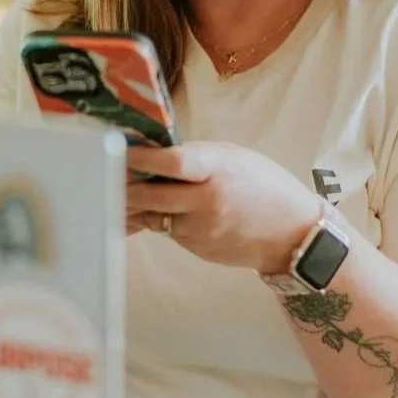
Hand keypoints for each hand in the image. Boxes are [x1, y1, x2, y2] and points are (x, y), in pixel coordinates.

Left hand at [125, 141, 322, 273]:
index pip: (170, 163)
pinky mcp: (198, 247)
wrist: (295, 234)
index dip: (139, 158)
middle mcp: (208, 200)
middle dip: (122, 187)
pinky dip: (153, 221)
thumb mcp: (235, 158)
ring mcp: (202, 228)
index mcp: (218, 169)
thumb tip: (154, 153)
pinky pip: (166, 232)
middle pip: (151, 195)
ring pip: (153, 217)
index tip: (117, 150)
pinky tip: (141, 212)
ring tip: (114, 192)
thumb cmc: (266, 187)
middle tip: (102, 175)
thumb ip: (196, 155)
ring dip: (133, 206)